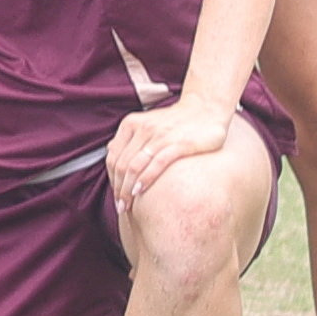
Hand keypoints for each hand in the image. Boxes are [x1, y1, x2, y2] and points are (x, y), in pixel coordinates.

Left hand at [106, 95, 234, 207]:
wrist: (206, 108)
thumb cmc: (176, 121)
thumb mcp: (147, 123)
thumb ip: (129, 137)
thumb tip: (110, 150)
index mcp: (131, 124)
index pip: (113, 156)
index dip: (112, 179)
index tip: (115, 195)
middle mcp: (143, 128)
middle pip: (122, 164)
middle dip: (118, 189)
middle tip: (120, 206)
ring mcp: (160, 135)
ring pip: (135, 166)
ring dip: (128, 189)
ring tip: (127, 205)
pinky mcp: (179, 143)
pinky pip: (157, 163)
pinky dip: (145, 179)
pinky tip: (140, 191)